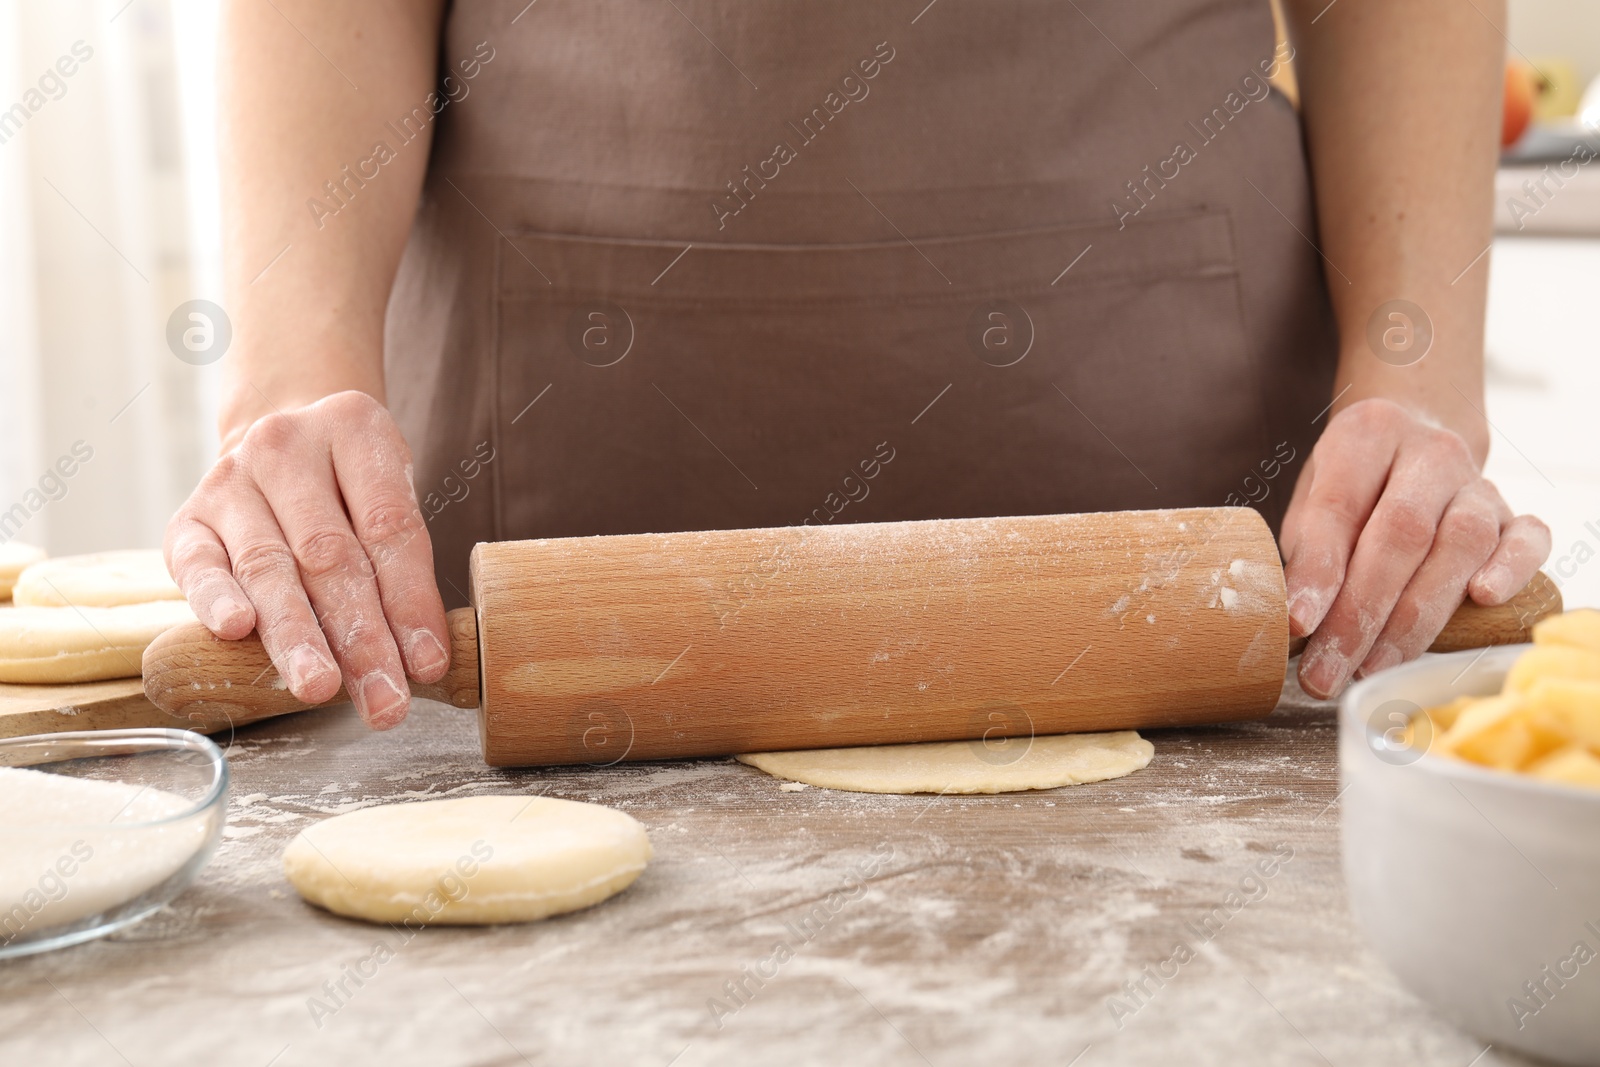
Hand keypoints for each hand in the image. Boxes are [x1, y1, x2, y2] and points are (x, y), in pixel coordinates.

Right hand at [164, 390, 448, 727]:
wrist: (281, 439)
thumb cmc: (349, 484)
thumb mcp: (388, 496)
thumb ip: (405, 565)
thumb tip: (424, 658)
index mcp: (354, 428)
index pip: (389, 526)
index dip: (410, 601)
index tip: (427, 664)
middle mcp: (286, 446)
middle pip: (330, 556)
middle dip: (361, 638)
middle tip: (384, 701)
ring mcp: (231, 480)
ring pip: (269, 567)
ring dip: (298, 637)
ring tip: (321, 687)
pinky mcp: (188, 519)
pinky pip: (200, 563)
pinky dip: (216, 597)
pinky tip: (236, 630)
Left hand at [1280, 398, 1550, 698]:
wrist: (1417, 439)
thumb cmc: (1352, 486)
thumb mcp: (1311, 501)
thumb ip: (1308, 550)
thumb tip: (1295, 622)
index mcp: (1365, 436)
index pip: (1339, 507)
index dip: (1319, 572)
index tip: (1297, 626)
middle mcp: (1429, 452)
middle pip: (1402, 533)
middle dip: (1362, 613)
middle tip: (1329, 671)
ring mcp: (1477, 481)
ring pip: (1462, 542)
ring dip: (1418, 616)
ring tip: (1375, 665)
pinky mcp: (1513, 511)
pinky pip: (1528, 536)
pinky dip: (1511, 568)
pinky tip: (1484, 601)